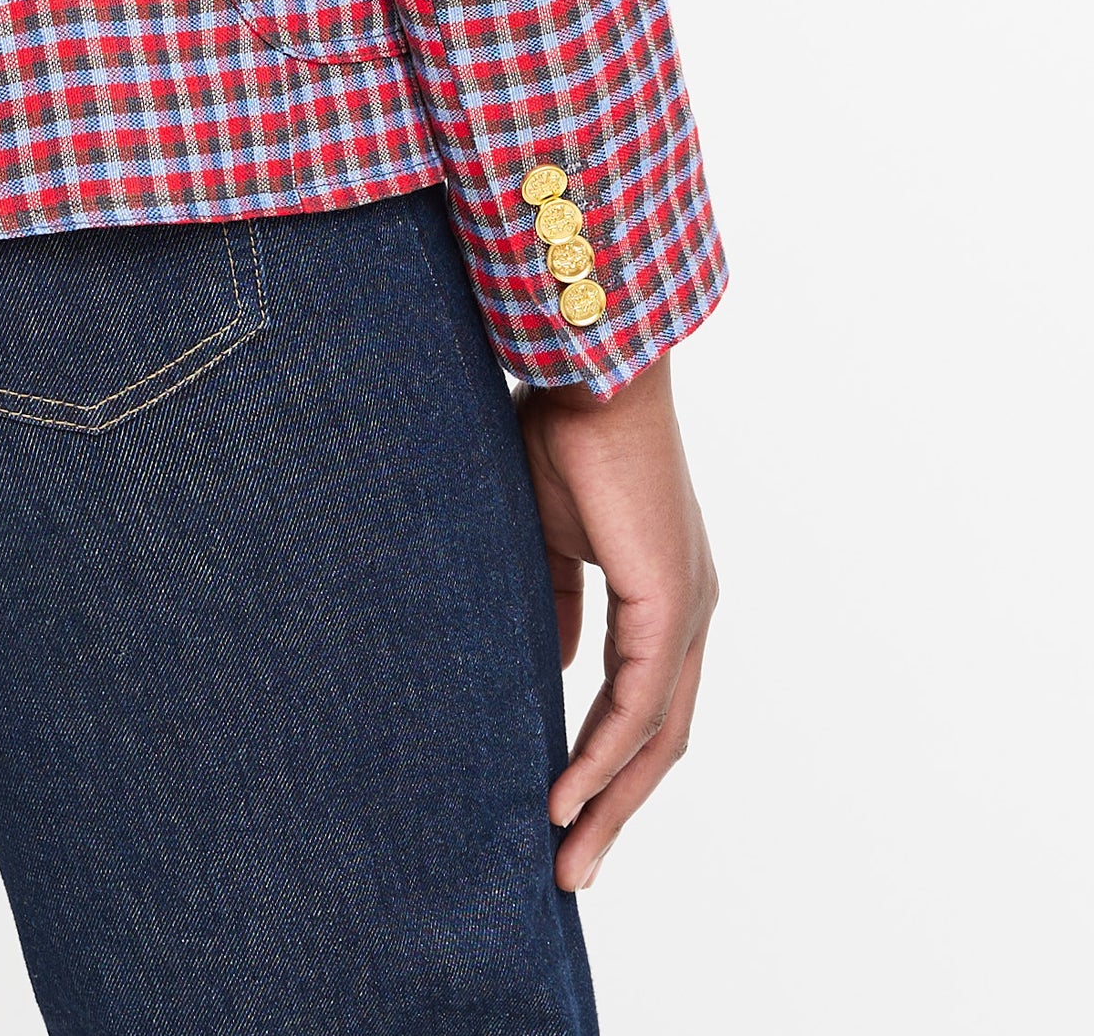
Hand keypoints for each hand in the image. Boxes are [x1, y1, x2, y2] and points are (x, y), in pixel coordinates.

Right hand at [516, 348, 717, 892]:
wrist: (587, 370)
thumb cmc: (564, 429)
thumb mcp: (548, 534)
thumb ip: (558, 601)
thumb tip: (554, 665)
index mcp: (664, 593)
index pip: (644, 705)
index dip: (605, 765)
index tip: (560, 814)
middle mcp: (689, 612)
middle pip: (660, 741)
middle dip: (613, 810)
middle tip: (570, 869)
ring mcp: (687, 611)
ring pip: (656, 738)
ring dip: (609, 804)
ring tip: (564, 857)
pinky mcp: (669, 604)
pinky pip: (639, 705)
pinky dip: (602, 758)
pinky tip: (565, 795)